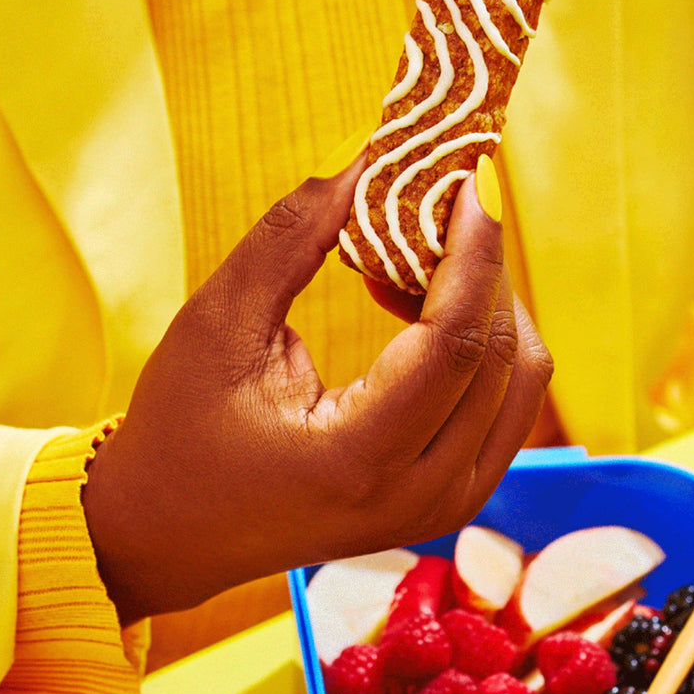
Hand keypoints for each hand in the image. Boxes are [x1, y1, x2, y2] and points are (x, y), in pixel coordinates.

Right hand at [82, 153, 552, 624]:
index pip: (457, 342)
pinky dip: (481, 348)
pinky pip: (504, 411)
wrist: (172, 535)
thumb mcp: (217, 324)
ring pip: (520, 384)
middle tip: (442, 199)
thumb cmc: (180, 431)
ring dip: (487, 305)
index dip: (475, 249)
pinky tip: (420, 312)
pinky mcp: (447, 503)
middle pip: (501, 357)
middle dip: (483, 264)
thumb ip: (291, 237)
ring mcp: (440, 509)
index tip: (474, 175)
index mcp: (358, 460)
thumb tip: (366, 158)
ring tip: (416, 260)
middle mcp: (418, 498)